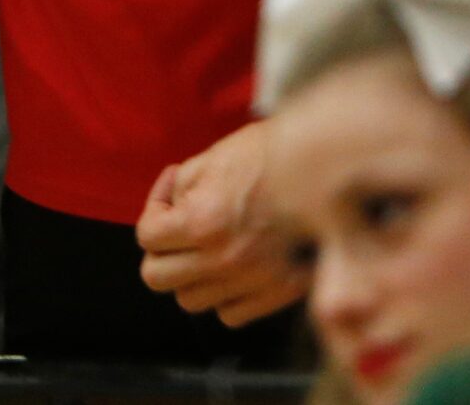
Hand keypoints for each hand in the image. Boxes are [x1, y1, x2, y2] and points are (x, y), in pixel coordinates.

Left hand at [136, 121, 306, 326]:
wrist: (322, 169)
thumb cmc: (264, 156)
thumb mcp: (210, 161)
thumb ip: (179, 190)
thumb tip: (167, 208)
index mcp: (202, 222)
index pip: (147, 237)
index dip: (153, 212)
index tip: (172, 195)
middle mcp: (223, 259)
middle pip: (157, 278)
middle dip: (160, 251)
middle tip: (176, 230)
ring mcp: (252, 281)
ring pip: (191, 300)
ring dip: (189, 277)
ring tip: (205, 249)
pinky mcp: (278, 293)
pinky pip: (230, 313)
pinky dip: (223, 296)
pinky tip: (232, 267)